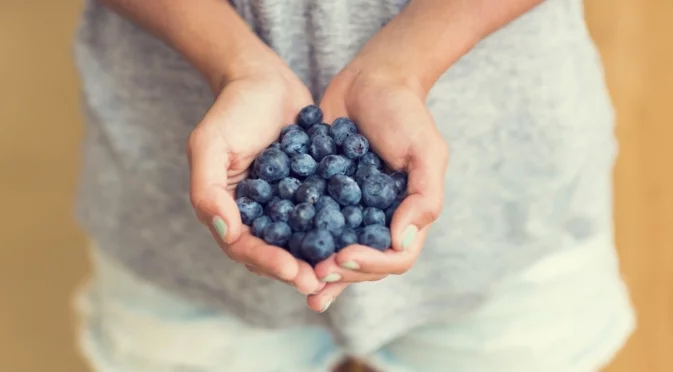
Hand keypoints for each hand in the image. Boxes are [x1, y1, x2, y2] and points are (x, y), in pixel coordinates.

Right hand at [188, 66, 323, 294]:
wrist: (265, 80)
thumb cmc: (233, 109)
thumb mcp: (210, 144)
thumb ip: (208, 188)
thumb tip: (226, 231)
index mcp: (229, 209)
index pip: (244, 246)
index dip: (268, 261)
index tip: (293, 271)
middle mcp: (256, 213)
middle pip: (274, 251)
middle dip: (295, 269)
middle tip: (320, 282)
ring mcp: (284, 203)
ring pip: (299, 239)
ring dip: (316, 256)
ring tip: (339, 268)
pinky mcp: (309, 189)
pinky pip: (321, 214)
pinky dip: (334, 227)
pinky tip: (356, 235)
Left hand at [306, 66, 448, 311]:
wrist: (372, 80)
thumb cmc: (405, 113)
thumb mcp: (427, 151)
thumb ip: (424, 197)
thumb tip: (401, 241)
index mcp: (406, 216)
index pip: (395, 257)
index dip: (371, 264)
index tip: (345, 256)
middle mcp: (378, 219)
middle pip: (362, 262)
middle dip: (340, 273)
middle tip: (314, 276)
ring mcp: (349, 209)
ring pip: (334, 250)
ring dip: (317, 268)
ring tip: (296, 280)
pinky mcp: (322, 194)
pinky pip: (310, 222)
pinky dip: (297, 237)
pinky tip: (277, 245)